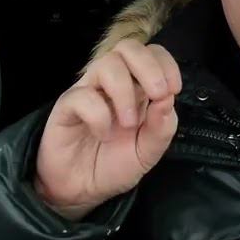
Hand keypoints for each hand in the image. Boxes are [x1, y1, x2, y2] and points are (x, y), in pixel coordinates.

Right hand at [34, 40, 181, 220]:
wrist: (81, 191)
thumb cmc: (114, 165)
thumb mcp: (148, 152)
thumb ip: (162, 127)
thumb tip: (168, 99)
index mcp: (136, 87)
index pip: (152, 54)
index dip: (165, 64)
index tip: (173, 89)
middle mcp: (112, 83)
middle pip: (128, 48)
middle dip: (148, 67)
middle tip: (156, 95)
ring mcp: (88, 91)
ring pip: (106, 64)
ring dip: (125, 92)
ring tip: (129, 124)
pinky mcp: (66, 106)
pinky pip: (82, 95)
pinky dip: (99, 115)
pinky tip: (103, 134)